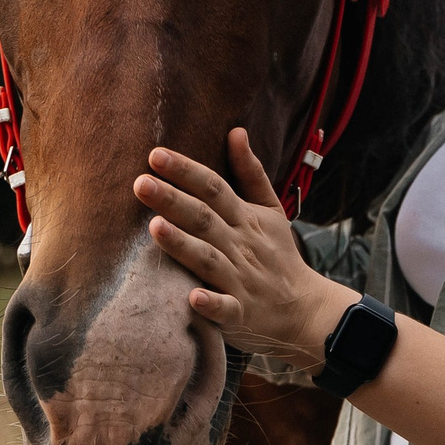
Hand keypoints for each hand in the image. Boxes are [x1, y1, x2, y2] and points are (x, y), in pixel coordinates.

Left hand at [137, 129, 350, 367]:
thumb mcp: (271, 210)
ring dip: (183, 244)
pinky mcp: (240, 313)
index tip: (155, 155)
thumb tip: (236, 131)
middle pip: (205, 218)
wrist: (305, 310)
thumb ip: (250, 172)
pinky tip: (191, 297)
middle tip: (140, 183)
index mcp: (246, 219)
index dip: (186, 170)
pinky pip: (225, 309)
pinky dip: (211, 304)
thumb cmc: (279, 255)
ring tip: (154, 227)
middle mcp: (241, 246)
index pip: (214, 188)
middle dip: (173, 200)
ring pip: (208, 259)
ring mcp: (240, 280)